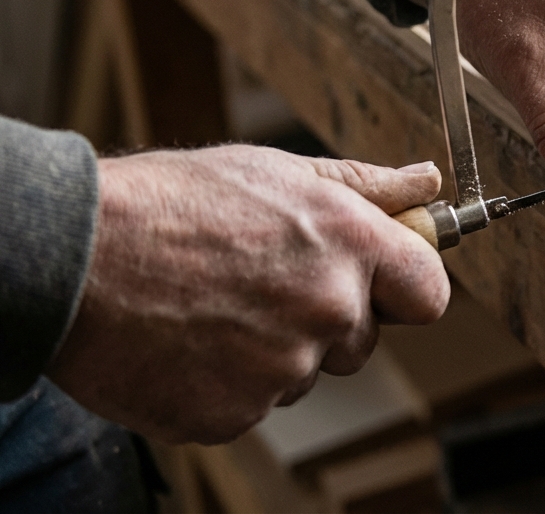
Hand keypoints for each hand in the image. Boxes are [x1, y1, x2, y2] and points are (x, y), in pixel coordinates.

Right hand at [46, 145, 448, 444]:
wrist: (72, 257)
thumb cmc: (171, 204)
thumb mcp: (277, 172)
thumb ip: (365, 186)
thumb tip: (426, 182)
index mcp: (350, 244)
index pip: (429, 293)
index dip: (405, 289)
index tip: (383, 284)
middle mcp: (328, 309)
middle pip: (362, 341)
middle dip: (327, 319)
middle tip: (261, 284)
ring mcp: (283, 369)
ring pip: (304, 374)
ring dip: (273, 352)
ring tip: (213, 305)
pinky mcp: (234, 415)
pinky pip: (252, 406)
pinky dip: (225, 384)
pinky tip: (189, 341)